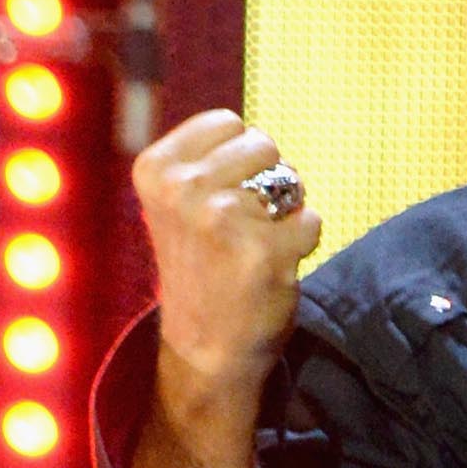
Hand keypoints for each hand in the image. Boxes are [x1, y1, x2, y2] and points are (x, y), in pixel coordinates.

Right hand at [131, 110, 322, 402]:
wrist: (205, 345)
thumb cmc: (202, 263)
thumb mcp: (177, 203)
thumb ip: (206, 162)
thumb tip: (248, 131)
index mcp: (155, 169)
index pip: (228, 122)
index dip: (240, 156)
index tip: (221, 194)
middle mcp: (182, 189)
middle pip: (263, 145)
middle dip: (267, 180)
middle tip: (244, 223)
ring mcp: (221, 219)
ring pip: (291, 183)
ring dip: (286, 212)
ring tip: (256, 243)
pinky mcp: (263, 251)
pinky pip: (311, 221)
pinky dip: (303, 242)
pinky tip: (273, 265)